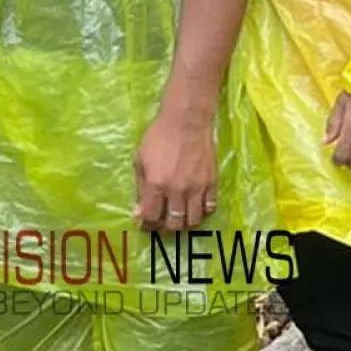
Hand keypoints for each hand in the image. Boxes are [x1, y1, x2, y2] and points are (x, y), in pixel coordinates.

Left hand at [135, 109, 217, 231]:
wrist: (186, 122)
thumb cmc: (158, 137)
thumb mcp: (140, 161)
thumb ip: (140, 188)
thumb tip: (138, 212)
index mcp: (157, 185)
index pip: (151, 217)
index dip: (147, 225)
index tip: (145, 225)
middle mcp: (178, 191)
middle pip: (174, 223)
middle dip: (165, 228)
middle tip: (162, 224)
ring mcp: (197, 188)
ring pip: (193, 220)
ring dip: (184, 223)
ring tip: (179, 218)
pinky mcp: (212, 182)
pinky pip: (210, 207)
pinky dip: (202, 212)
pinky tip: (195, 208)